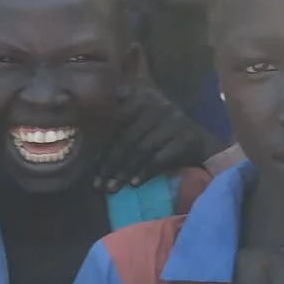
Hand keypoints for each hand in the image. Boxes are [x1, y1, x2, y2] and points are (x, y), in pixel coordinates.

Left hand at [93, 83, 219, 190]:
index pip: (115, 122)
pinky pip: (160, 158)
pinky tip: (134, 184)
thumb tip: (84, 137)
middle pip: (127, 138)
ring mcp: (174, 121)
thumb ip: (116, 119)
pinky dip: (145, 172)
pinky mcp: (187, 138)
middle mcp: (158, 105)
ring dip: (124, 172)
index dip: (101, 145)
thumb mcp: (139, 118)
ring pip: (142, 150)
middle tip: (98, 184)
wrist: (200, 141)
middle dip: (110, 163)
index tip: (89, 165)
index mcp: (142, 96)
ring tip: (112, 188)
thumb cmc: (159, 131)